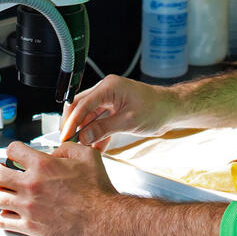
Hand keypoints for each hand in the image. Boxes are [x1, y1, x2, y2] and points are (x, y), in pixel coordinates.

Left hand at [0, 140, 116, 235]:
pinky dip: (5, 216)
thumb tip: (54, 152)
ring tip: (8, 193)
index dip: (14, 150)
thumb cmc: (97, 189)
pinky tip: (13, 213)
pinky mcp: (30, 227)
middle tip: (4, 173)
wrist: (102, 218)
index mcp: (43, 164)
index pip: (12, 150)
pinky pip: (3, 221)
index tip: (16, 155)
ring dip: (0, 193)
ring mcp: (28, 207)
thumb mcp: (86, 155)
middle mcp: (31, 184)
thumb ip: (66, 148)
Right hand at [60, 75, 177, 150]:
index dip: (72, 121)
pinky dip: (97, 134)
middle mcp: (107, 90)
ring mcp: (110, 100)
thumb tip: (84, 136)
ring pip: (89, 116)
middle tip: (68, 142)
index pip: (83, 103)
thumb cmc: (156, 109)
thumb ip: (104, 128)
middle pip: (81, 107)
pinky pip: (99, 121)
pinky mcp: (114, 109)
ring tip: (81, 148)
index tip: (65, 136)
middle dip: (74, 125)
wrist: (171, 110)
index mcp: (109, 87)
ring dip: (85, 131)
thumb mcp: (129, 121)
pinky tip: (95, 148)